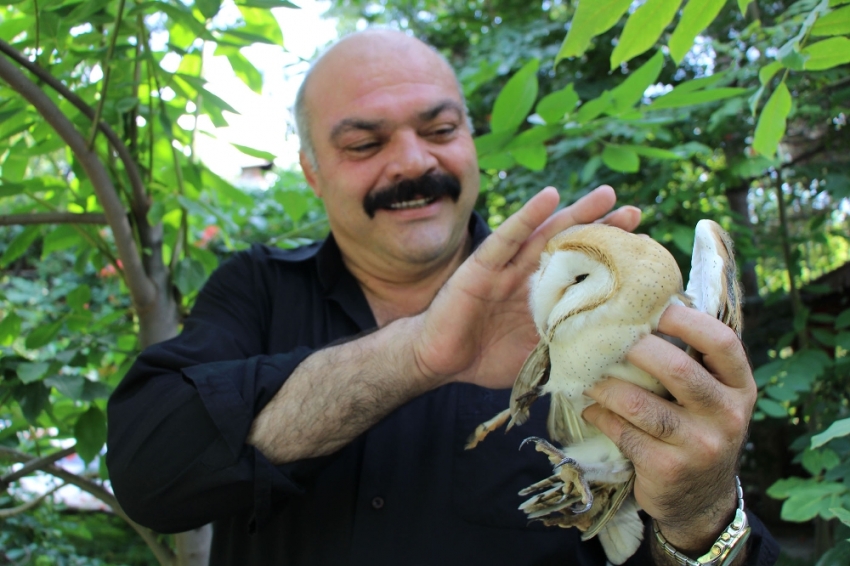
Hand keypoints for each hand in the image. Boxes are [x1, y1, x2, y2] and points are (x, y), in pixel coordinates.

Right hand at [411, 185, 640, 388]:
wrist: (438, 360)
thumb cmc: (485, 359)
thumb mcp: (537, 358)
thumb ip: (567, 351)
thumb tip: (613, 361)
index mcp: (544, 299)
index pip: (584, 273)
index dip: (612, 261)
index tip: (645, 250)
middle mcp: (529, 277)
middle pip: (571, 247)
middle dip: (603, 229)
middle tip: (635, 211)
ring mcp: (507, 268)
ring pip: (547, 235)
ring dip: (576, 213)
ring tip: (606, 194)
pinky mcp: (483, 266)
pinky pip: (508, 237)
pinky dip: (528, 216)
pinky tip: (549, 197)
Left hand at [583, 305, 756, 553]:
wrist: (701, 500)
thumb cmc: (698, 429)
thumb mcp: (713, 397)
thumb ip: (692, 362)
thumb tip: (639, 313)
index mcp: (740, 387)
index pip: (722, 342)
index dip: (686, 319)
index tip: (651, 308)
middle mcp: (726, 415)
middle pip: (676, 369)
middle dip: (634, 348)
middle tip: (604, 339)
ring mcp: (699, 446)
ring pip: (639, 403)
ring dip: (605, 386)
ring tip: (588, 377)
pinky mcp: (667, 469)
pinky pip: (622, 432)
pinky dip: (600, 416)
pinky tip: (591, 409)